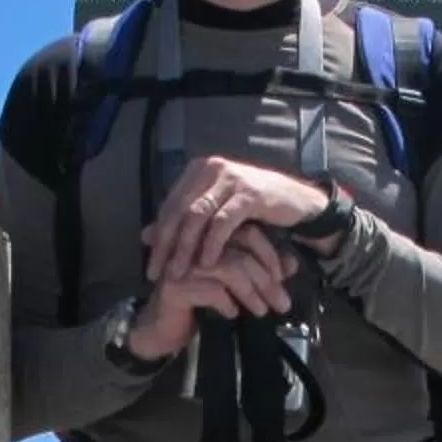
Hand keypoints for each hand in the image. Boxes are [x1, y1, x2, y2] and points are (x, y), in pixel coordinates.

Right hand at [126, 226, 297, 359]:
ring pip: (230, 269)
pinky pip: (212, 290)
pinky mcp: (175, 286)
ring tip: (261, 311)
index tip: (283, 279)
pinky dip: (227, 303)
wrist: (161, 330)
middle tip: (282, 304)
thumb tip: (292, 264)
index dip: (270, 255)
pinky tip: (232, 314)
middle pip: (242, 253)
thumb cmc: (199, 305)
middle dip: (267, 281)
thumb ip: (261, 272)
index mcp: (211, 237)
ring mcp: (184, 264)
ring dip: (252, 293)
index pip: (249, 233)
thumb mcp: (235, 287)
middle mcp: (196, 245)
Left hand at [141, 155, 331, 284]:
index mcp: (198, 169)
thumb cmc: (252, 208)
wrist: (296, 201)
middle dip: (166, 246)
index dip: (158, 237)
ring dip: (185, 248)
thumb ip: (183, 222)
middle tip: (158, 274)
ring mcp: (230, 178)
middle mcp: (211, 167)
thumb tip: (144, 237)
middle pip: (179, 210)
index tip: (151, 267)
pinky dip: (212, 244)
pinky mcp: (248, 193)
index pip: (169, 205)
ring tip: (179, 273)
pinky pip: (223, 222)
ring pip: (197, 216)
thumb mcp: (215, 212)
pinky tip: (207, 264)